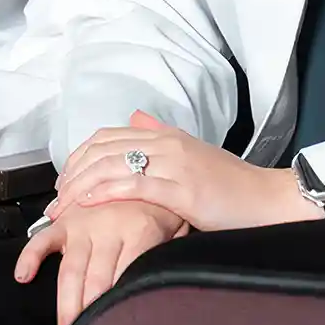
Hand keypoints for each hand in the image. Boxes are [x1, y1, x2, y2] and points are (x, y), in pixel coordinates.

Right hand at [14, 199, 185, 324]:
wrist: (143, 165)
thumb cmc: (162, 203)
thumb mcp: (178, 228)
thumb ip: (172, 255)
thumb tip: (170, 287)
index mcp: (141, 232)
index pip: (127, 278)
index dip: (119, 307)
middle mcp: (110, 229)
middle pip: (96, 281)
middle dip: (88, 314)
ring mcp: (85, 223)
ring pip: (70, 269)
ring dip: (65, 302)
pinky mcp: (66, 219)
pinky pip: (43, 238)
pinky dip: (30, 256)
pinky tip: (23, 276)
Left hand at [48, 112, 318, 232]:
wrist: (269, 199)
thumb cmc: (232, 186)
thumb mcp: (194, 154)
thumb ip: (162, 136)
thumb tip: (137, 117)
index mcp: (167, 136)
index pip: (108, 137)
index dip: (79, 157)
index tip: (63, 182)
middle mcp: (167, 143)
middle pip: (103, 149)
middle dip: (72, 174)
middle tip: (55, 200)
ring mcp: (174, 164)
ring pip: (112, 165)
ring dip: (80, 187)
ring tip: (63, 207)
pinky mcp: (182, 189)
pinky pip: (134, 186)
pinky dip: (104, 192)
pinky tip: (87, 203)